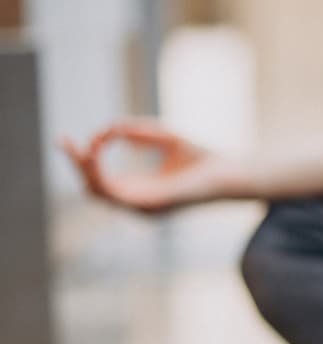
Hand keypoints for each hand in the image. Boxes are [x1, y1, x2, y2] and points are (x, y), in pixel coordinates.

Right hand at [60, 120, 238, 212]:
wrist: (229, 170)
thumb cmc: (202, 156)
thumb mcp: (162, 136)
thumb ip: (136, 132)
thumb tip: (109, 128)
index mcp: (141, 191)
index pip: (102, 181)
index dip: (88, 160)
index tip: (88, 136)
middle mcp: (140, 203)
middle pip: (93, 188)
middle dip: (77, 164)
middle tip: (64, 141)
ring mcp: (145, 207)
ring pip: (99, 192)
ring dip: (85, 168)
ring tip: (80, 145)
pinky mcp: (153, 204)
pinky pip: (116, 193)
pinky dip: (101, 172)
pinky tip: (97, 152)